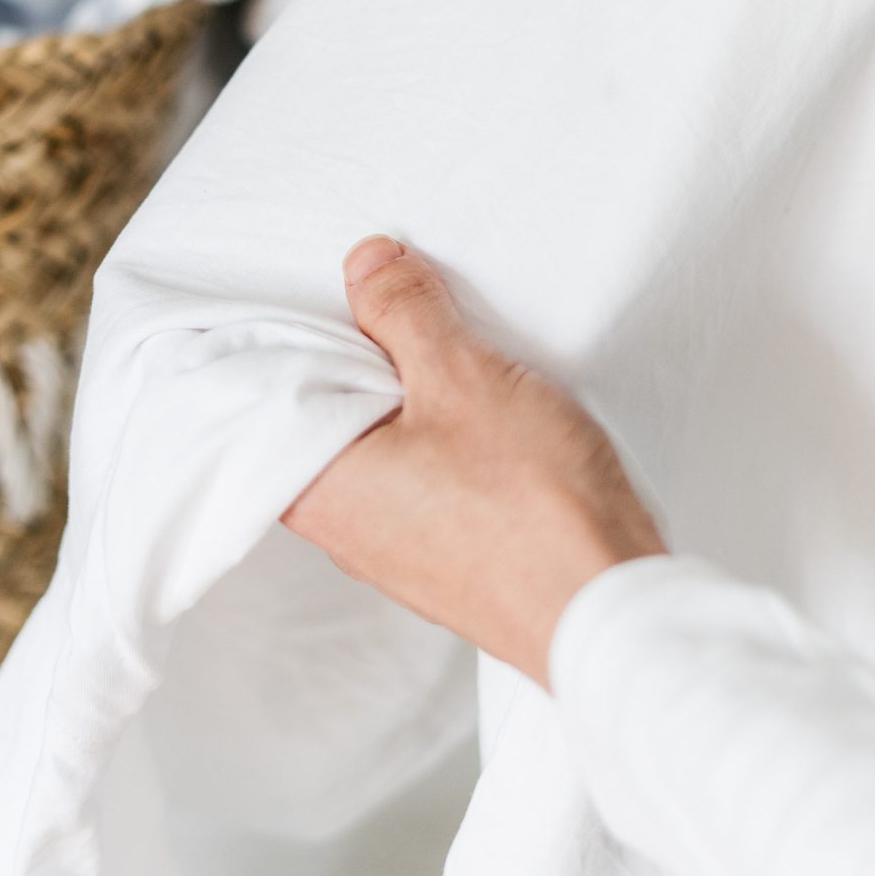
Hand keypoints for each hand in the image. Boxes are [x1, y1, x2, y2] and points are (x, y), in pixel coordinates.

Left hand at [282, 236, 664, 687]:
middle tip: (398, 307)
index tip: (328, 291)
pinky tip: (485, 419)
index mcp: (316, 485)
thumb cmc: (530, 508)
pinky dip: (440, 442)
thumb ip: (403, 312)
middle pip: (324, 417)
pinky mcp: (447, 560)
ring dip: (407, 400)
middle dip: (357, 359)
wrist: (609, 611)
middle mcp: (342, 529)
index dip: (294, 332)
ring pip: (378, 450)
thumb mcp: (461, 377)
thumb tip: (366, 264)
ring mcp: (395, 551)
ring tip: (453, 358)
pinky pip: (422, 482)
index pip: (265, 394)